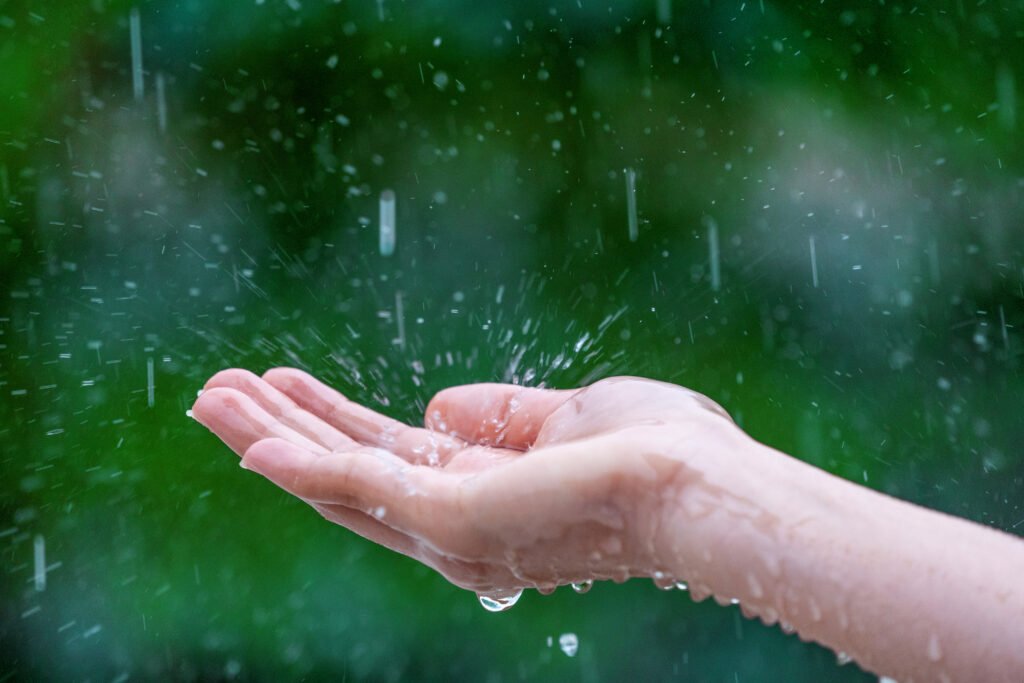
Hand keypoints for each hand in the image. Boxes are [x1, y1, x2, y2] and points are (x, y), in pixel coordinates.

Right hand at [191, 368, 736, 597]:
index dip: (330, 420)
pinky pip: (357, 490)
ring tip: (210, 398)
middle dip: (279, 431)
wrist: (700, 482)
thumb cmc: (653, 450)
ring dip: (269, 439)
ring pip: (336, 481)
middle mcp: (455, 524)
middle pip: (345, 474)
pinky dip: (299, 465)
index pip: (386, 457)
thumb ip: (498, 416)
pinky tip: (252, 440)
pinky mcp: (450, 519)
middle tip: (216, 392)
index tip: (284, 383)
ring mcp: (450, 529)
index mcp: (483, 494)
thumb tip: (437, 403)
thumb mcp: (563, 416)